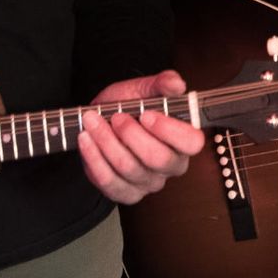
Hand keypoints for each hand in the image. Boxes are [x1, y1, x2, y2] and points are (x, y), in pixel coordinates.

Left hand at [76, 70, 204, 204]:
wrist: (101, 120)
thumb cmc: (127, 106)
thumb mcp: (143, 89)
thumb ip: (161, 84)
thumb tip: (177, 84)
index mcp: (184, 140)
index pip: (191, 142)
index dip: (169, 130)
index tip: (146, 115)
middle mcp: (172, 165)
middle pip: (158, 158)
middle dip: (131, 135)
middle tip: (117, 117)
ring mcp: (150, 183)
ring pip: (129, 168)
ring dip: (107, 142)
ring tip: (93, 122)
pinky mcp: (127, 194)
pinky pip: (110, 182)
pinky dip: (94, 159)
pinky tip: (86, 140)